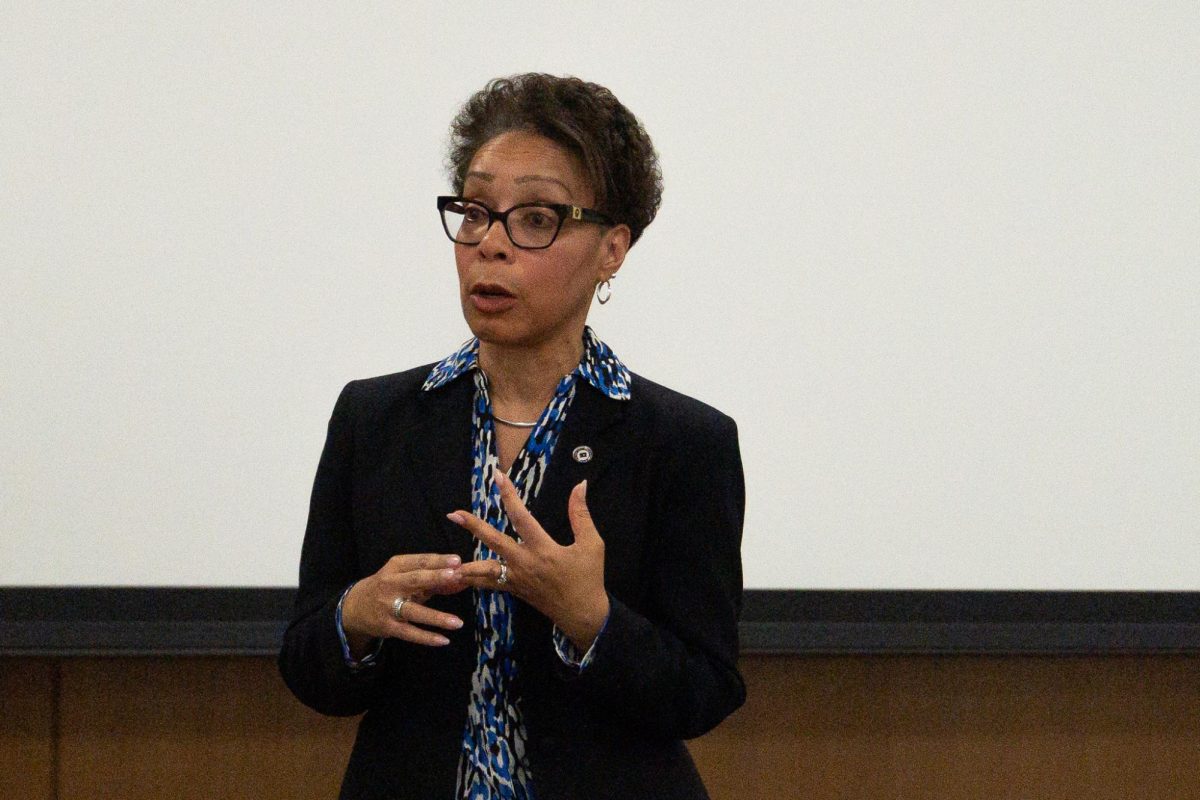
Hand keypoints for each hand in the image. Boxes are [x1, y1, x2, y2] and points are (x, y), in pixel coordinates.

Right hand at [341, 553, 467, 652]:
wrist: (354, 607)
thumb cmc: (388, 587)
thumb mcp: (402, 576)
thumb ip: (430, 577)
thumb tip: (460, 579)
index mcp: (395, 567)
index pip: (419, 561)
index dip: (438, 560)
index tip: (457, 560)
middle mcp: (391, 584)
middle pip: (415, 580)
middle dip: (435, 577)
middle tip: (456, 576)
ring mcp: (388, 607)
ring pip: (415, 612)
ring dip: (437, 617)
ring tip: (458, 623)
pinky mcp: (388, 626)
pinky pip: (410, 633)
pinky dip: (427, 637)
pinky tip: (444, 640)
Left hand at [448, 473, 608, 650]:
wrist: (582, 614)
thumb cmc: (588, 578)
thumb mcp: (592, 544)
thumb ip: (581, 514)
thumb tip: (580, 485)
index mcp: (543, 549)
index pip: (521, 516)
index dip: (509, 495)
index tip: (498, 477)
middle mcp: (525, 563)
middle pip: (493, 541)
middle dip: (473, 527)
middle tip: (454, 514)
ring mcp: (516, 579)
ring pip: (484, 570)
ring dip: (465, 563)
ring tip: (445, 560)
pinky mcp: (513, 590)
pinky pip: (489, 584)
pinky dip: (473, 580)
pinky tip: (458, 576)